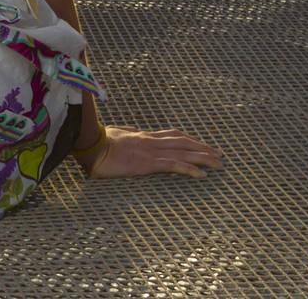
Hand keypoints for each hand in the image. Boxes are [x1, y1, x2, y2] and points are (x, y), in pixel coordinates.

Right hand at [81, 125, 222, 179]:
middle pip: (183, 142)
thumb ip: (126, 134)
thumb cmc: (96, 141)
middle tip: (218, 153)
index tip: (201, 144)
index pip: (172, 135)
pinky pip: (174, 166)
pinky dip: (190, 169)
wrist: (89, 145)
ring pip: (183, 152)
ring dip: (203, 157)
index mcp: (143, 135)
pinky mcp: (147, 163)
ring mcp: (150, 151)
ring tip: (217, 163)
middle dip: (202, 147)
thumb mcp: (114, 135)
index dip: (189, 139)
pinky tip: (202, 175)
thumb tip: (130, 132)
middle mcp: (150, 140)